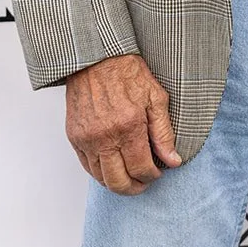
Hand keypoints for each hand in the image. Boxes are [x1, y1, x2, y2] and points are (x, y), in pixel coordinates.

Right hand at [65, 53, 181, 194]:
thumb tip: (173, 160)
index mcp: (128, 126)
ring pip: (100, 178)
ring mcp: (87, 138)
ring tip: (130, 176)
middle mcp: (105, 136)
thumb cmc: (128, 73)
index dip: (153, 176)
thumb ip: (164, 133)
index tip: (158, 172)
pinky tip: (112, 168)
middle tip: (144, 182)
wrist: (97, 58)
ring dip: (116, 183)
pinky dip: (100, 173)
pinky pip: (86, 166)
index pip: (141, 168)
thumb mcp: (156, 98)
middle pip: (118, 181)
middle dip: (134, 188)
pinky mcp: (74, 137)